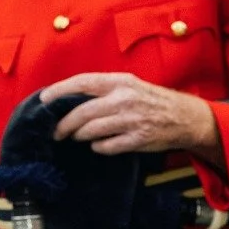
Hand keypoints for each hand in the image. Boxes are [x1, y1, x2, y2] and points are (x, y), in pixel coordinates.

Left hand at [40, 72, 223, 166]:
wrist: (184, 117)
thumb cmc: (152, 100)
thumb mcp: (130, 85)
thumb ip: (103, 89)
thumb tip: (69, 98)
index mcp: (120, 82)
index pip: (82, 83)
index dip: (59, 91)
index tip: (44, 100)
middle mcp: (125, 99)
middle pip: (82, 112)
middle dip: (64, 124)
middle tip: (56, 131)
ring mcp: (132, 120)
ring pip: (92, 131)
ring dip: (80, 136)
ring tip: (77, 137)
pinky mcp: (138, 139)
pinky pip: (107, 146)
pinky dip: (99, 147)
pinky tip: (99, 144)